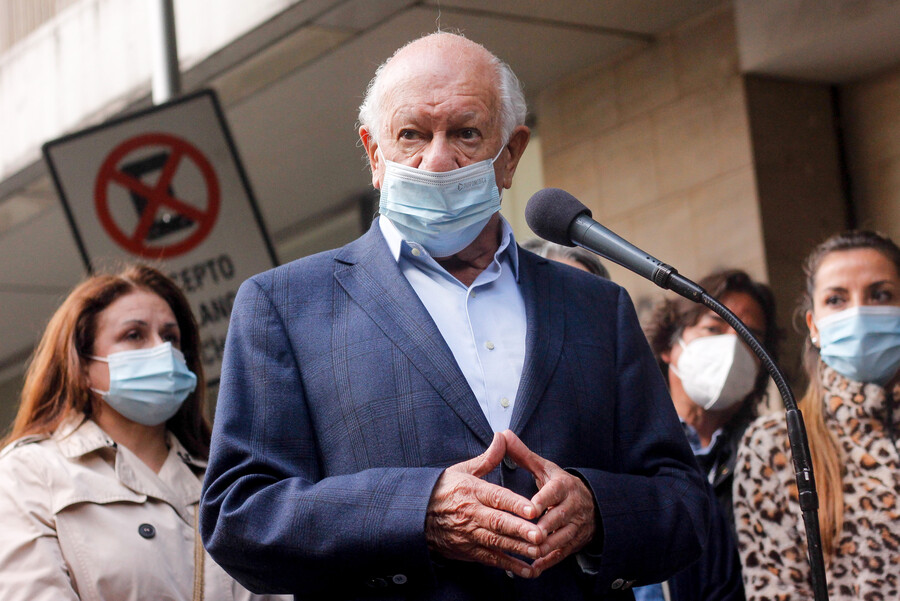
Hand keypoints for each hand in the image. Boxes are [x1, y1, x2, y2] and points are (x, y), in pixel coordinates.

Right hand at [425, 432, 543, 577]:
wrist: (417, 515)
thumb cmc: (443, 490)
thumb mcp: (463, 470)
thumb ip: (488, 458)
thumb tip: (503, 437)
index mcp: (472, 491)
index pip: (496, 497)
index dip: (515, 504)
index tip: (532, 509)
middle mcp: (472, 513)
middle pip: (499, 522)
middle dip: (520, 529)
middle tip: (540, 534)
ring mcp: (470, 534)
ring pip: (497, 542)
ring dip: (518, 548)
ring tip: (538, 551)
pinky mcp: (469, 550)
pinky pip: (492, 559)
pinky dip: (509, 566)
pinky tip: (527, 569)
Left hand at [502, 430, 596, 576]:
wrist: (591, 505)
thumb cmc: (559, 485)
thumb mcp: (545, 468)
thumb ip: (523, 454)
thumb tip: (502, 434)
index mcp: (563, 486)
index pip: (554, 492)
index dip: (543, 500)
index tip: (531, 508)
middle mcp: (571, 507)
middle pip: (558, 518)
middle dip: (544, 528)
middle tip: (529, 535)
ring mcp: (574, 527)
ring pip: (560, 539)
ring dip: (544, 547)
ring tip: (528, 553)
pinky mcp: (573, 543)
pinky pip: (561, 554)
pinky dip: (547, 562)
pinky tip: (532, 568)